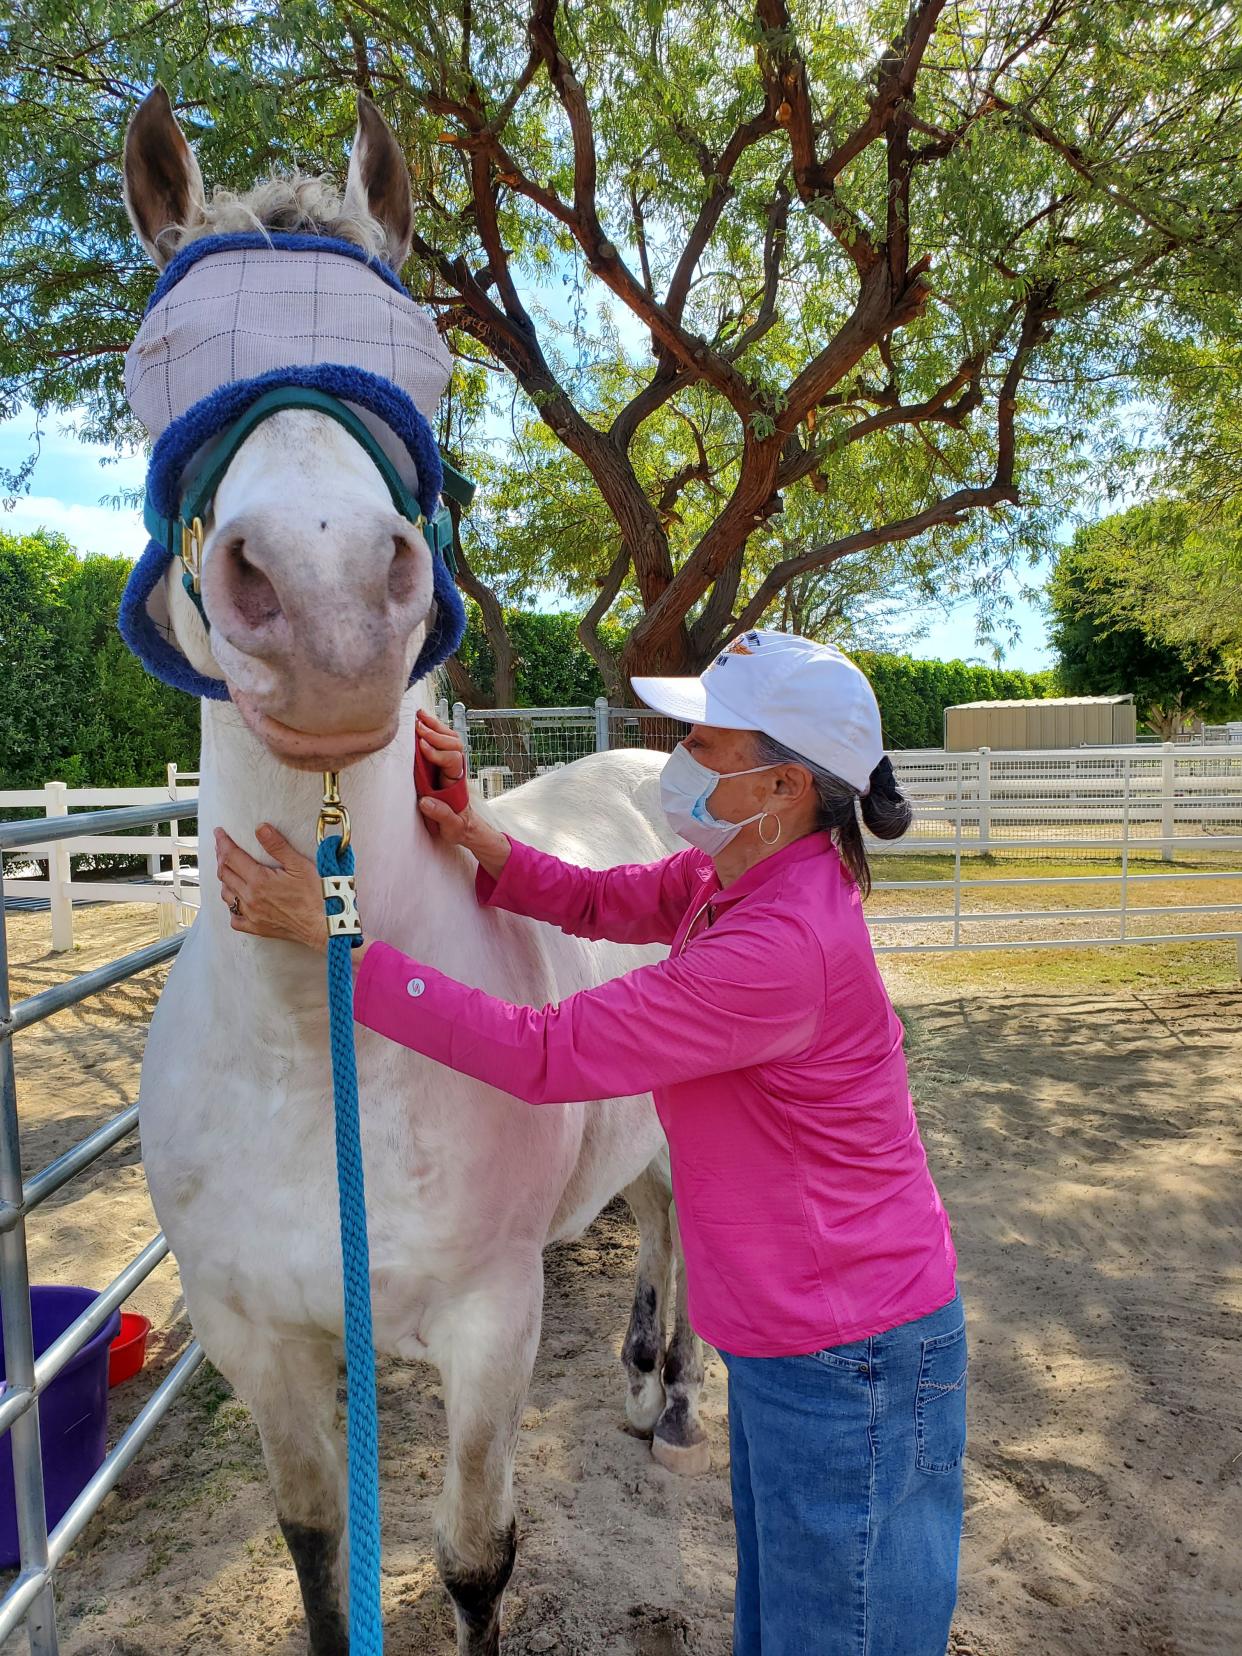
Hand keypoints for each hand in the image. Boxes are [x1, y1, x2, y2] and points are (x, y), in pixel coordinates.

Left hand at [215, 824, 327, 951]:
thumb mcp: (299, 864)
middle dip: (221, 857)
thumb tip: (260, 828)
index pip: (232, 857)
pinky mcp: (257, 928)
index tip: (219, 832)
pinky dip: (231, 907)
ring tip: (227, 869)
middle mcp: (250, 898)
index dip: (223, 842)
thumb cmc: (316, 894)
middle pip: (225, 874)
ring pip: (226, 894)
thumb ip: (277, 846)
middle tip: (221, 846)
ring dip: (224, 880)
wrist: (325, 924)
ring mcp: (252, 915)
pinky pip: (235, 919)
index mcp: (258, 880)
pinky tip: (236, 900)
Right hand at [415, 710, 511, 880]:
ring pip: (450, 738)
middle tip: (417, 727)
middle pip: (453, 743)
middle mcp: (456, 769)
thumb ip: (441, 815)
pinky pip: (443, 740)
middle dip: (436, 733)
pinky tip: (422, 721)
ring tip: (418, 716)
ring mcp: (451, 764)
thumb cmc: (457, 826)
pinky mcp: (444, 762)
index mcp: (456, 782)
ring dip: (435, 726)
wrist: (464, 825)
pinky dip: (433, 728)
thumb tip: (425, 801)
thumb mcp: (452, 827)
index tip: (422, 747)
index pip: (452, 759)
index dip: (437, 752)